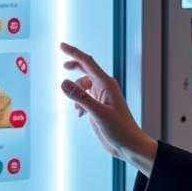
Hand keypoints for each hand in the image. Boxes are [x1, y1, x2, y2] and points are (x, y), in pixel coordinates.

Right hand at [59, 42, 157, 175]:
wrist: (129, 145)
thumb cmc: (120, 129)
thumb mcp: (98, 113)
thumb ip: (81, 98)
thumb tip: (63, 83)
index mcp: (106, 84)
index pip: (87, 62)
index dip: (74, 53)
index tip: (61, 45)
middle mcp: (104, 87)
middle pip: (86, 70)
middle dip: (74, 66)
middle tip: (62, 64)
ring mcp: (102, 97)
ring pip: (84, 85)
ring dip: (76, 92)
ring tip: (77, 108)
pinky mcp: (100, 106)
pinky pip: (85, 97)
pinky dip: (79, 102)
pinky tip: (80, 114)